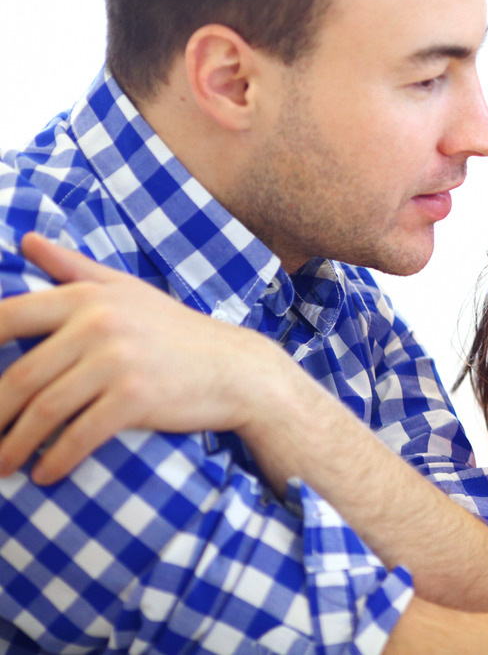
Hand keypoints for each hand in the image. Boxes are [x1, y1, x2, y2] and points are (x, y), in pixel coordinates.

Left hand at [0, 233, 289, 482]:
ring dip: (14, 446)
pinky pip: (78, 435)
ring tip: (3, 466)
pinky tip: (44, 474)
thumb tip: (26, 240)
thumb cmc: (176, 332)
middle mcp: (99, 324)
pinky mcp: (135, 397)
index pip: (7, 318)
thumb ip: (73, 267)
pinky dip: (55, 460)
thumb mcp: (126, 290)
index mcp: (88, 297)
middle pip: (19, 377)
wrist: (237, 369)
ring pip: (42, 410)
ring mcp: (117, 361)